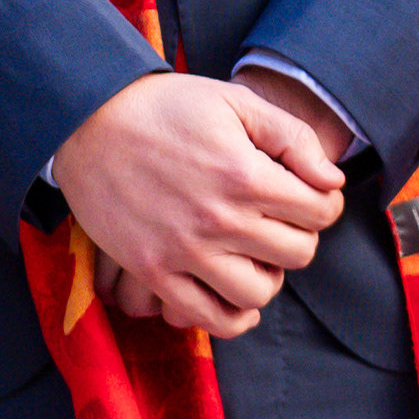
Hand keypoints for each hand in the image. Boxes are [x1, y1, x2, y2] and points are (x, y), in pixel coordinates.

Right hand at [52, 71, 347, 339]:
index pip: (320, 212)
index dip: (324, 203)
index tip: (308, 195)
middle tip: (279, 220)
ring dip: (269, 275)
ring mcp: (184, 250)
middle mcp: (219, 219)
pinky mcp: (153, 269)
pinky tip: (237, 297)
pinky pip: (209, 317)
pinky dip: (234, 317)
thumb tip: (332, 180)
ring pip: (260, 292)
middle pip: (298, 253)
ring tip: (255, 253)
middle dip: (299, 235)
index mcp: (245, 175)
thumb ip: (292, 136)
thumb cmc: (163, 105)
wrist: (86, 119)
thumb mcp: (233, 100)